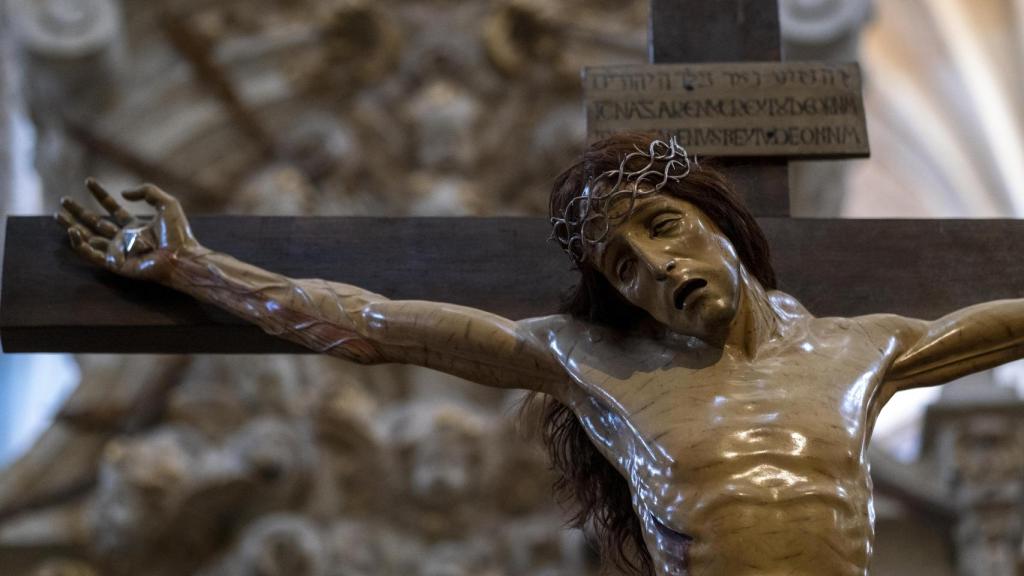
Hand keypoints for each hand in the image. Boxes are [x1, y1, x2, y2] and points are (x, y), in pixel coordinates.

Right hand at [56, 179, 201, 282]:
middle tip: (64, 200)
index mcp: (135, 226)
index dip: (100, 194)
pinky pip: (92, 254)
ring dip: (72, 227)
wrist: (181, 255)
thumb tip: (122, 193)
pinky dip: (79, 245)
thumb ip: (147, 191)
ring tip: (58, 215)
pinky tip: (72, 231)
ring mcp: (118, 252)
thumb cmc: (178, 233)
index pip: (112, 208)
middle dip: (79, 212)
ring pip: (89, 239)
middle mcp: (124, 239)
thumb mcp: (167, 204)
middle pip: (95, 223)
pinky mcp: (114, 263)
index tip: (88, 181)